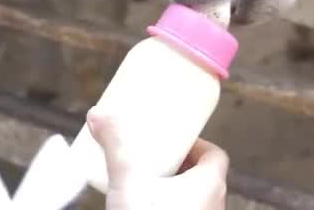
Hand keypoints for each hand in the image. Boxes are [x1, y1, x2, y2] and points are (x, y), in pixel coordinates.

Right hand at [87, 108, 227, 209]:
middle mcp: (215, 207)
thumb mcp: (128, 182)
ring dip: (174, 192)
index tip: (170, 141)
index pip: (216, 155)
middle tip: (152, 160)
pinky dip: (170, 209)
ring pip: (194, 201)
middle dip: (179, 167)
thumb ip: (115, 146)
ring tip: (145, 186)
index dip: (196, 145)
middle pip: (204, 177)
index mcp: (210, 185)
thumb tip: (97, 113)